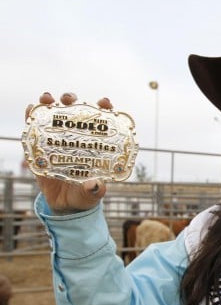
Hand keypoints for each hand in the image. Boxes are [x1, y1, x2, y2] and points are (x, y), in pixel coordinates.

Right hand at [26, 92, 112, 214]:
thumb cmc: (84, 195)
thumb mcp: (91, 194)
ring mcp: (58, 140)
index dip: (104, 109)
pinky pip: (35, 129)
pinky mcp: (41, 147)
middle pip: (75, 111)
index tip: (104, 103)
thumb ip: (94, 190)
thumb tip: (96, 185)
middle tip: (69, 100)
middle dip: (73, 100)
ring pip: (54, 115)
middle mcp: (77, 138)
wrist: (64, 204)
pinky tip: (31, 109)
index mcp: (95, 145)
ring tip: (48, 99)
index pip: (102, 121)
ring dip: (51, 103)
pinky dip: (32, 116)